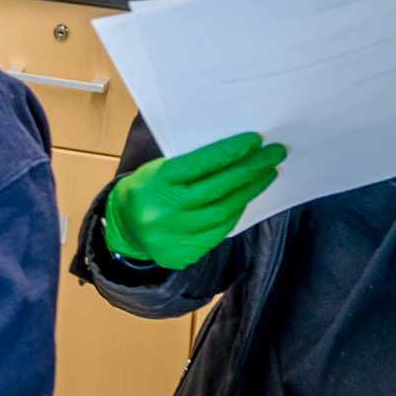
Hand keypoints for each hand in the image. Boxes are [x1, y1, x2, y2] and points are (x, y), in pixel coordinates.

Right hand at [102, 133, 285, 270]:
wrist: (122, 228)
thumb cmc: (146, 190)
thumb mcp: (158, 169)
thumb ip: (191, 165)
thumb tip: (235, 154)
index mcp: (155, 182)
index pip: (200, 164)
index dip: (231, 152)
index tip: (255, 141)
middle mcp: (163, 211)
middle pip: (217, 189)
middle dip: (249, 170)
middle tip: (273, 155)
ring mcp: (172, 236)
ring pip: (222, 212)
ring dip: (248, 191)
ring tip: (266, 174)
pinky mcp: (181, 254)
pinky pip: (218, 232)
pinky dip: (234, 213)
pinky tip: (245, 198)